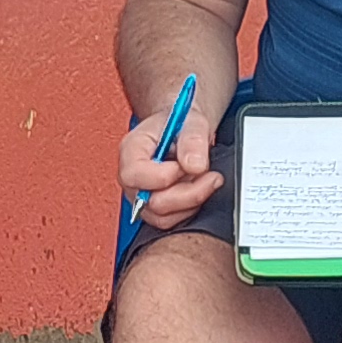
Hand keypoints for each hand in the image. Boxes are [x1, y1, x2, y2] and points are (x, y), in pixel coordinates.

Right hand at [119, 84, 228, 230]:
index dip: (165, 175)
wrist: (183, 129)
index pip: (135, 175)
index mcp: (131, 150)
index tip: (187, 165)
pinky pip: (171, 221)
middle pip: (151, 203)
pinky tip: (199, 190)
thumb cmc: (180, 123)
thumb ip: (193, 139)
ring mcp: (141, 197)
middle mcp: (132, 178)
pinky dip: (190, 209)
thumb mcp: (191, 121)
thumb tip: (195, 165)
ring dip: (191, 202)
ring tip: (206, 180)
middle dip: (188, 193)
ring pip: (163, 218)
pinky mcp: (155, 209)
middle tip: (210, 175)